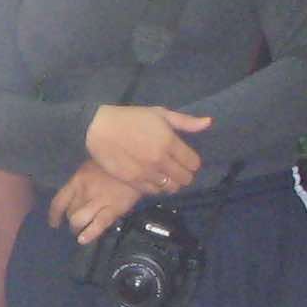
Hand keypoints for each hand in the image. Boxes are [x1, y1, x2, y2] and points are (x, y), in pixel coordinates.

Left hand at [48, 163, 143, 244]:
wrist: (139, 162)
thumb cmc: (115, 164)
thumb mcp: (93, 167)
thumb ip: (84, 182)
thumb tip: (77, 196)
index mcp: (78, 180)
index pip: (59, 201)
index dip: (54, 215)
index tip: (54, 223)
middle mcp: (84, 191)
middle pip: (69, 213)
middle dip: (71, 222)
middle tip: (76, 225)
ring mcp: (98, 200)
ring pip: (78, 221)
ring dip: (77, 229)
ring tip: (81, 232)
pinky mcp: (113, 208)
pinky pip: (98, 224)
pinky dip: (89, 234)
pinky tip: (83, 240)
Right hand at [85, 104, 209, 195]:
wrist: (98, 128)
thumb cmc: (130, 118)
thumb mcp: (160, 113)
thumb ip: (185, 122)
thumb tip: (209, 123)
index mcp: (170, 142)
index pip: (194, 163)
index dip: (192, 162)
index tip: (186, 159)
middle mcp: (161, 160)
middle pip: (185, 178)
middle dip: (184, 174)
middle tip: (176, 169)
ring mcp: (147, 173)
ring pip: (171, 188)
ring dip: (171, 183)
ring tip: (165, 175)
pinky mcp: (133, 181)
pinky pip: (154, 192)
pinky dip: (156, 188)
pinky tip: (152, 179)